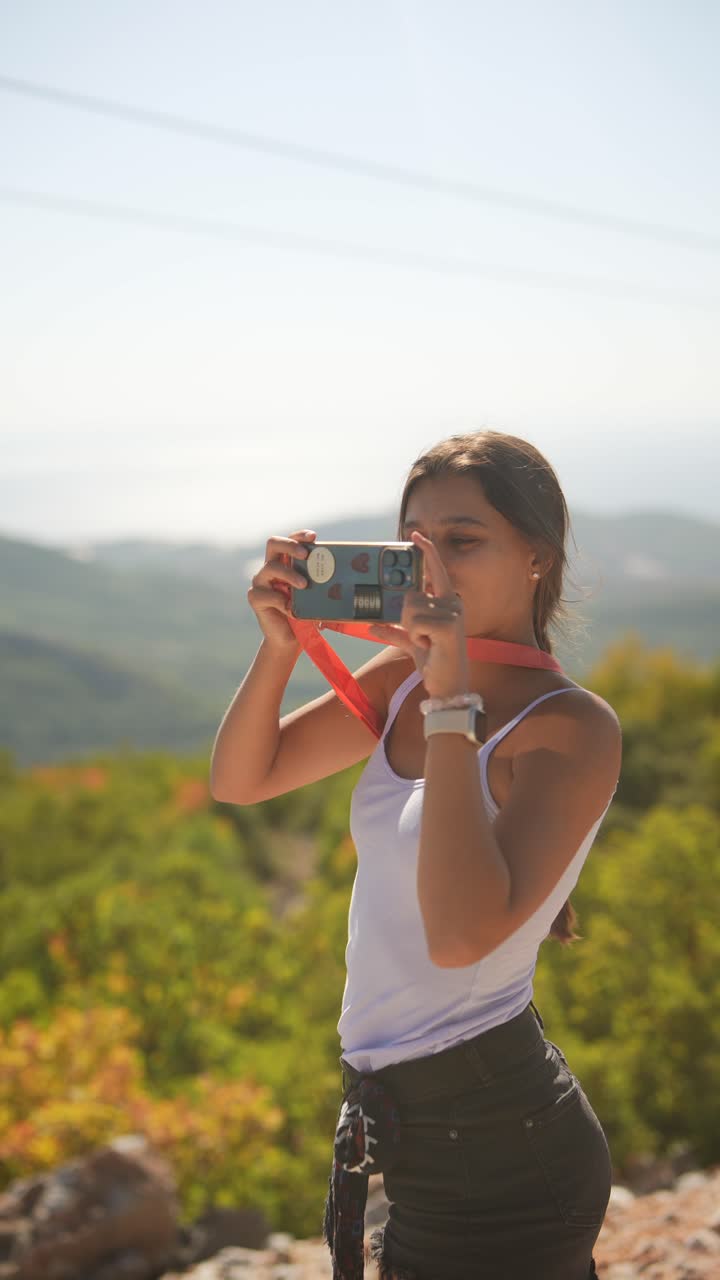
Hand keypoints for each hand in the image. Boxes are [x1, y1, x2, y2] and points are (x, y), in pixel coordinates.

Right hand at [247, 529, 316, 650]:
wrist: (290, 640)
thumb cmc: (304, 614)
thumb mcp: (315, 595)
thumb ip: (322, 582)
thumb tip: (345, 573)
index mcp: (285, 563)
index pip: (289, 541)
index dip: (299, 536)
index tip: (313, 537)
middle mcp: (271, 568)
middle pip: (273, 543)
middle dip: (291, 545)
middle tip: (306, 555)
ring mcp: (261, 582)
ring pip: (271, 567)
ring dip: (290, 574)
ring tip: (304, 585)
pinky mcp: (256, 598)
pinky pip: (266, 593)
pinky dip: (280, 600)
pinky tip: (290, 609)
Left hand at [367, 531, 469, 697]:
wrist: (448, 687)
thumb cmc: (435, 661)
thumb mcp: (412, 644)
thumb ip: (395, 633)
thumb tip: (373, 626)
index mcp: (447, 603)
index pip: (436, 570)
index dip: (427, 551)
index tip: (415, 534)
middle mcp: (452, 604)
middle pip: (411, 595)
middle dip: (406, 617)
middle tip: (419, 636)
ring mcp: (452, 614)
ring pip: (410, 608)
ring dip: (410, 630)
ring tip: (425, 643)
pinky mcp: (448, 626)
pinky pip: (414, 622)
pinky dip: (415, 637)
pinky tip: (428, 647)